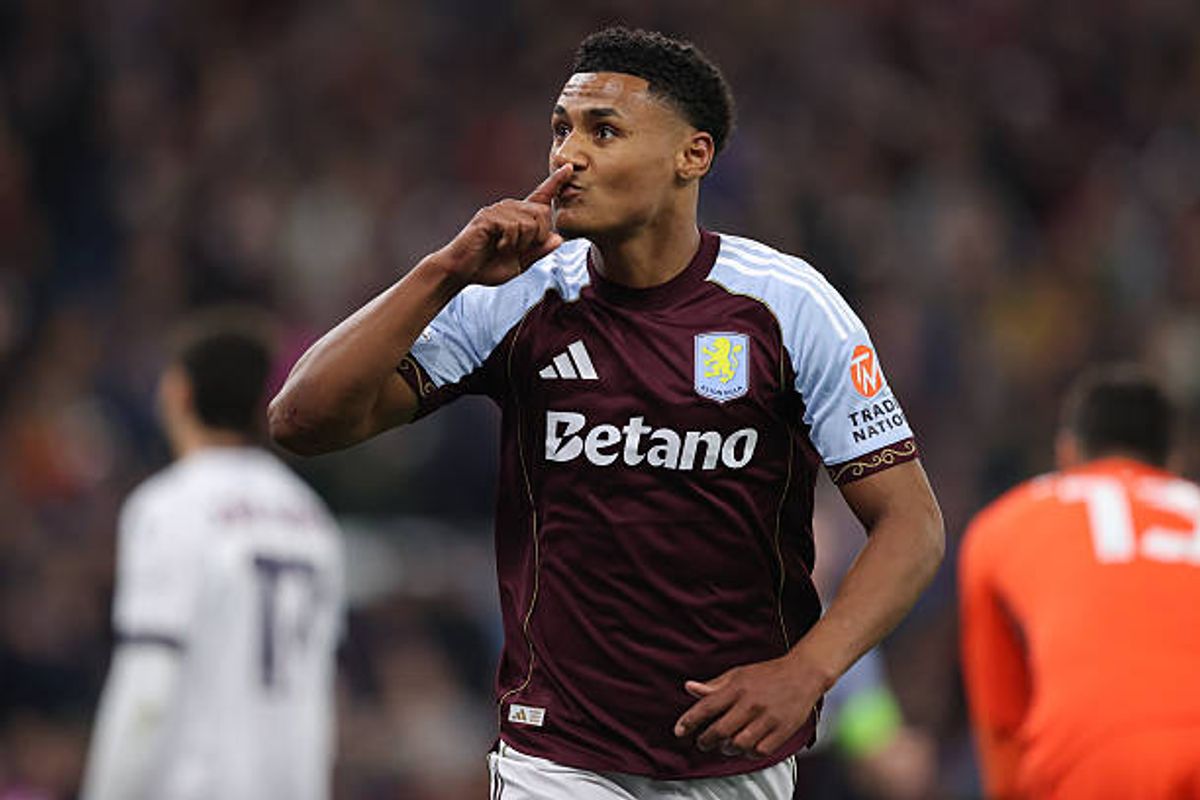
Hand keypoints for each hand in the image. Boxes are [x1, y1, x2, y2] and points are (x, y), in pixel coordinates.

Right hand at [433, 165, 573, 286]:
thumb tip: (559, 239)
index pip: (540, 197)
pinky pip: (513, 227)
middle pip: (542, 213)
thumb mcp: (520, 263)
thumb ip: (539, 251)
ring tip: (504, 248)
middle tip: (520, 249)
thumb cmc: (487, 267)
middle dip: (538, 236)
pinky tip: (498, 247)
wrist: (461, 272)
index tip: (569, 168)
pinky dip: (509, 243)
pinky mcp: (488, 217)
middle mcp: (509, 208)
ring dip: (521, 243)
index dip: (555, 182)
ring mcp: (497, 210)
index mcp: (518, 217)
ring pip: (529, 222)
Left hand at [673, 652, 827, 758]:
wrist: (804, 673)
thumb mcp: (738, 673)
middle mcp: (751, 703)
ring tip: (724, 745)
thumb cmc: (767, 673)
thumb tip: (688, 688)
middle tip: (702, 742)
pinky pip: (759, 751)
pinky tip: (745, 748)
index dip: (689, 721)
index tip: (678, 731)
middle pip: (720, 730)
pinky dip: (748, 754)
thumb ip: (714, 685)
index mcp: (738, 687)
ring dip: (726, 749)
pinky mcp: (782, 730)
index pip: (707, 706)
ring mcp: (767, 718)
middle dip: (706, 740)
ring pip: (738, 744)